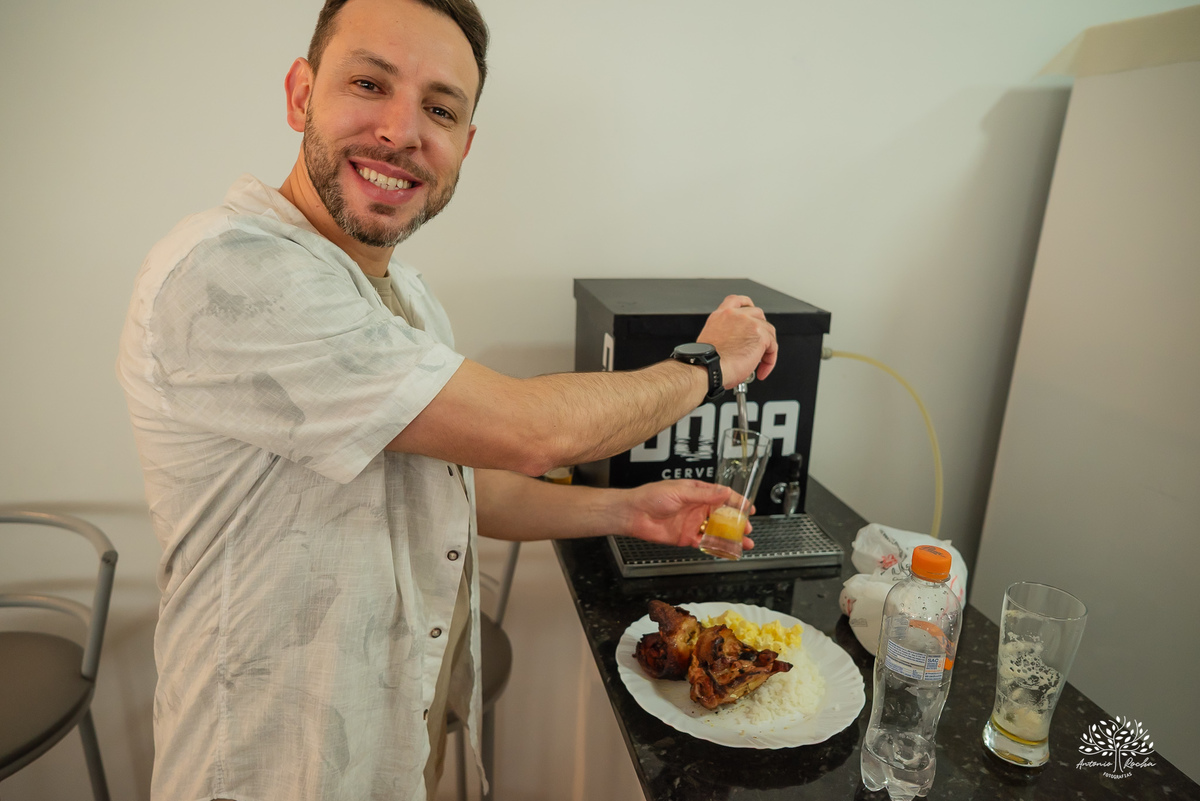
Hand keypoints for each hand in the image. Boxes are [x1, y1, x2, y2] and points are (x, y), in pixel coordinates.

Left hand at [619, 479, 754, 550]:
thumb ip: (704, 495)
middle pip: (723, 516)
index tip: (749, 508)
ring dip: (730, 537)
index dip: (736, 502)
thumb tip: (725, 492)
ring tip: (745, 543)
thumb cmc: (651, 496)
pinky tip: (726, 549)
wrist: (634, 514)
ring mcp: (693, 523)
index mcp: (697, 492)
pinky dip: (716, 546)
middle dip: (737, 523)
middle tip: (748, 529)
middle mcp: (697, 508)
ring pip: (716, 531)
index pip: (722, 496)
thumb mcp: (680, 492)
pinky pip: (705, 542)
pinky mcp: (686, 537)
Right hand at [696, 295, 777, 388]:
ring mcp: (749, 323)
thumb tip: (735, 343)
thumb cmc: (708, 362)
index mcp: (720, 315)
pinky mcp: (760, 335)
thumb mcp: (711, 339)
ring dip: (767, 347)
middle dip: (761, 329)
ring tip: (759, 363)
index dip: (747, 305)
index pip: (737, 301)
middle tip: (758, 345)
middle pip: (758, 314)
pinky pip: (773, 346)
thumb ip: (724, 334)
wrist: (710, 369)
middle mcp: (735, 315)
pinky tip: (762, 370)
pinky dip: (770, 360)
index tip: (751, 311)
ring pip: (768, 331)